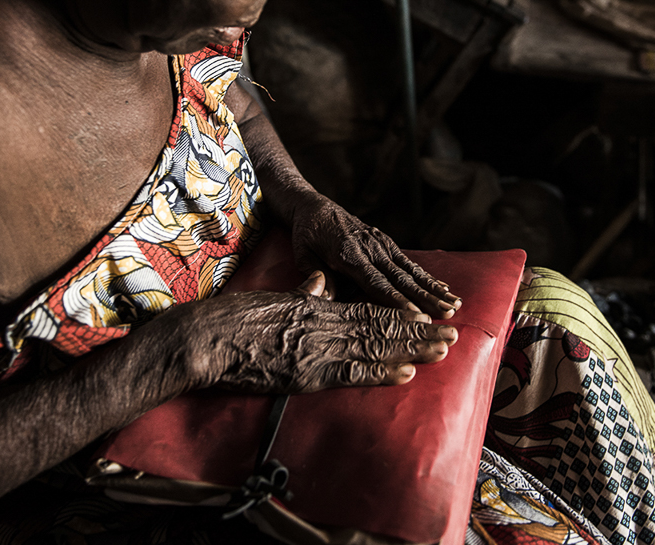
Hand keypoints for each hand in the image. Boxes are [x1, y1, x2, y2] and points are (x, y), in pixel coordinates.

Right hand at [171, 275, 457, 393]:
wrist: (202, 339)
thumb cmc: (229, 320)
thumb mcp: (270, 298)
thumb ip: (299, 293)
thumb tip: (320, 282)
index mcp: (313, 307)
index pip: (365, 310)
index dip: (399, 316)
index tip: (425, 319)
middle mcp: (320, 325)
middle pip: (378, 328)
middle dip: (417, 333)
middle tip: (452, 336)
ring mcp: (314, 349)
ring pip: (372, 346)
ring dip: (410, 350)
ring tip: (441, 351)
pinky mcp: (304, 373)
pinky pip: (350, 371)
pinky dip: (380, 371)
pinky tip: (405, 372)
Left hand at [289, 193, 460, 318]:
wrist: (313, 205)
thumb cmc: (306, 235)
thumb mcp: (302, 255)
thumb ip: (317, 277)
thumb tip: (332, 299)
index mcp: (348, 253)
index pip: (375, 282)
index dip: (396, 300)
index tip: (414, 316)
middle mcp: (369, 248)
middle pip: (400, 278)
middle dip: (425, 297)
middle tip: (447, 314)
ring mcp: (380, 244)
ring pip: (410, 271)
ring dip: (434, 288)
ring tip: (455, 304)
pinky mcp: (385, 242)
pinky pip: (408, 262)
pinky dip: (427, 276)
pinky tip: (444, 288)